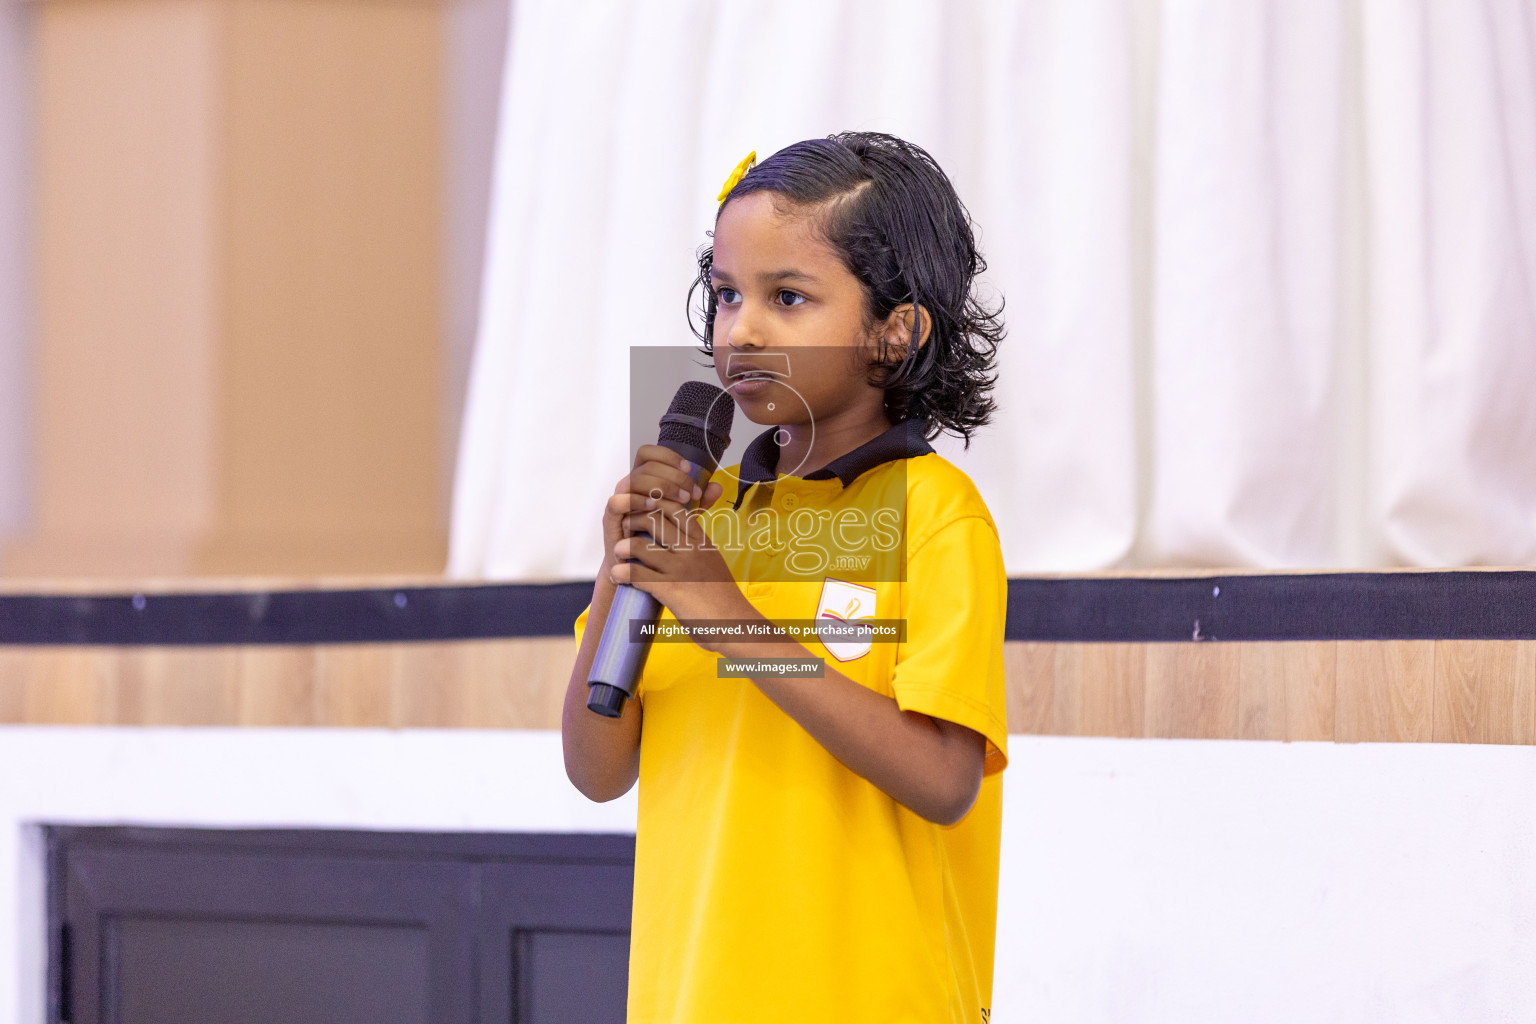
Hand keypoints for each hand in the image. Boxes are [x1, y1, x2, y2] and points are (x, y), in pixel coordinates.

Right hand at [601, 444, 707, 577]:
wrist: (639, 569)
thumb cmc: (659, 540)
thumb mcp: (683, 516)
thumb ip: (698, 501)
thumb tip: (717, 486)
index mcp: (643, 481)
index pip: (649, 454)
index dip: (668, 456)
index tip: (689, 469)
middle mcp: (629, 487)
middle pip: (646, 466)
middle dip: (673, 476)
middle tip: (692, 493)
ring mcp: (618, 502)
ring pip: (633, 480)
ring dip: (660, 487)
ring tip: (681, 500)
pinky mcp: (611, 520)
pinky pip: (617, 502)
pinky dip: (635, 500)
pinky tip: (653, 506)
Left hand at [604, 447, 752, 643]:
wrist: (735, 624)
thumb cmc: (722, 597)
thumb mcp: (713, 563)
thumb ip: (698, 548)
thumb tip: (684, 538)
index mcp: (701, 541)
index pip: (675, 508)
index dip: (653, 503)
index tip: (641, 509)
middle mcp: (691, 550)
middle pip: (653, 519)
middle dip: (632, 520)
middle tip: (624, 528)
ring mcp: (680, 569)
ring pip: (640, 545)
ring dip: (622, 547)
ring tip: (617, 553)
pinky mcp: (671, 590)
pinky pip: (637, 574)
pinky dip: (621, 572)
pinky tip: (617, 575)